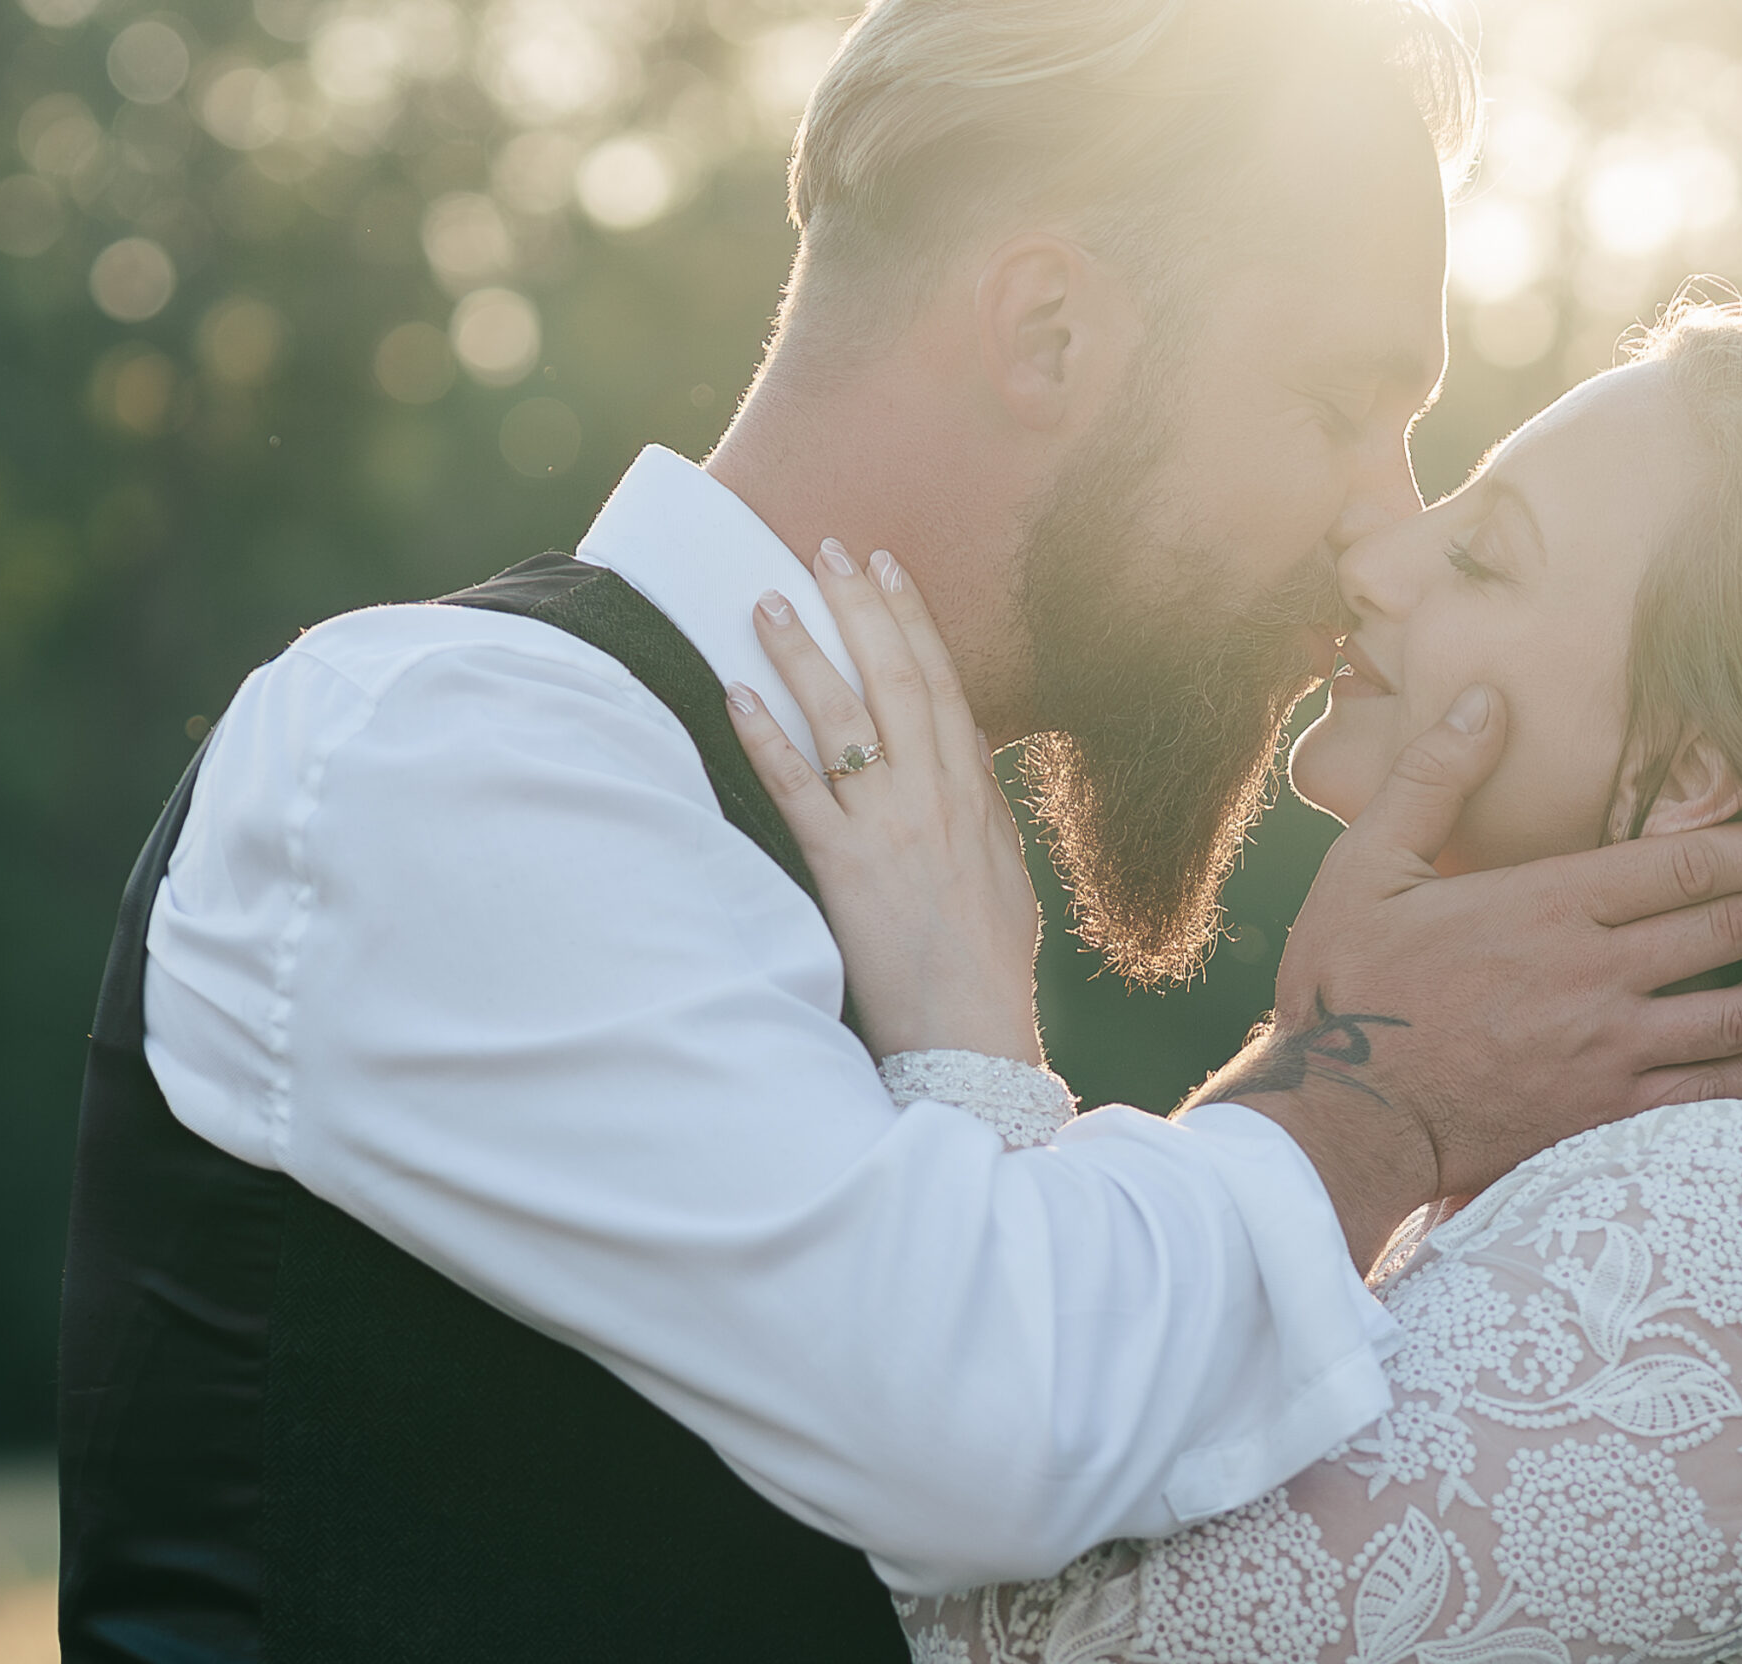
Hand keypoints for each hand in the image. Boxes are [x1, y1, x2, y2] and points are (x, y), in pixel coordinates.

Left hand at [728, 539, 1043, 1065]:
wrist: (973, 1038)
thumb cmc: (986, 967)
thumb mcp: (1005, 874)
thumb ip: (984, 804)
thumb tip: (967, 741)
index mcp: (976, 797)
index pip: (942, 685)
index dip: (913, 620)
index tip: (889, 567)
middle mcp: (937, 799)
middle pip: (897, 679)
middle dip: (862, 607)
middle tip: (827, 546)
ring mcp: (891, 829)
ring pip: (844, 718)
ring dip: (804, 652)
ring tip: (767, 599)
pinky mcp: (845, 868)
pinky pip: (797, 789)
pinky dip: (766, 737)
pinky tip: (736, 692)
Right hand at [1190, 686, 1741, 1266]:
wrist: (1335, 1119)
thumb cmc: (1345, 986)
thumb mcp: (1366, 865)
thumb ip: (1431, 777)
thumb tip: (1487, 698)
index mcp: (1546, 906)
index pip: (1688, 866)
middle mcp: (1594, 977)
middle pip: (1733, 935)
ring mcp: (1605, 1054)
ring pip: (1738, 1020)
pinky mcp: (1599, 1120)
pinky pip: (1703, 1098)